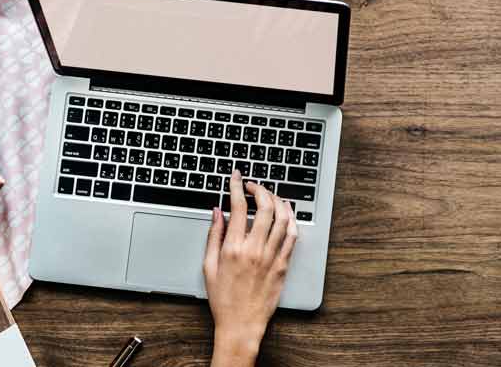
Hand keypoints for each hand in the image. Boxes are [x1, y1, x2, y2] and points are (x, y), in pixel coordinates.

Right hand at [204, 170, 297, 366]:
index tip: (236, 177)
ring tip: (270, 195)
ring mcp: (272, 257)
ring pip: (282, 218)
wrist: (241, 324)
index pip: (238, 206)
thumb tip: (217, 212)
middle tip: (253, 185)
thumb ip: (213, 235)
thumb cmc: (223, 299)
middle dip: (259, 189)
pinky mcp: (283, 266)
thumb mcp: (208, 266)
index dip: (237, 186)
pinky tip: (286, 213)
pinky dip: (290, 220)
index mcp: (233, 248)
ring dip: (277, 200)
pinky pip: (292, 237)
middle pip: (264, 207)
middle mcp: (255, 250)